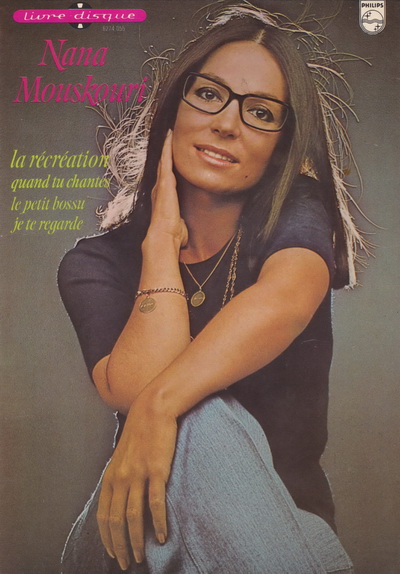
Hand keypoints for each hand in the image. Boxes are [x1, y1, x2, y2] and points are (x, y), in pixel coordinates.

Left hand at [97, 391, 177, 569]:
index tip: (112, 553)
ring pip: (133, 517)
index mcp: (111, 476)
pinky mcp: (156, 471)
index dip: (107, 538)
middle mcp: (121, 478)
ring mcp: (138, 475)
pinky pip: (155, 504)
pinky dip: (157, 523)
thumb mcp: (122, 455)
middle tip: (126, 563)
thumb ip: (119, 476)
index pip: (103, 515)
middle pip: (115, 521)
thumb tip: (120, 498)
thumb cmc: (140, 432)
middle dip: (119, 546)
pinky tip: (161, 536)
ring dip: (136, 541)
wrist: (153, 409)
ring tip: (140, 556)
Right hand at [147, 129, 187, 248]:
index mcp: (163, 198)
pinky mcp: (165, 181)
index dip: (166, 166)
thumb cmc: (172, 234)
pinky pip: (166, 160)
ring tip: (169, 132)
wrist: (164, 236)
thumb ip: (181, 223)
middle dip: (164, 152)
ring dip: (166, 146)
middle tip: (167, 136)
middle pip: (162, 166)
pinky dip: (167, 148)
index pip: (165, 178)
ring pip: (163, 160)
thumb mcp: (179, 225)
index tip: (169, 157)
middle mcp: (160, 188)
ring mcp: (161, 184)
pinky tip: (169, 136)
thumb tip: (184, 232)